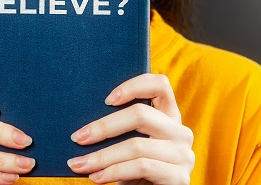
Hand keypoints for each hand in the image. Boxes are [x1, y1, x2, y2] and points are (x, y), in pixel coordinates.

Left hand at [66, 73, 194, 184]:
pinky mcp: (179, 177)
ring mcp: (183, 155)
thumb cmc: (135, 173)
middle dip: (103, 127)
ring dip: (102, 156)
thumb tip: (84, 124)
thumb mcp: (131, 145)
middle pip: (141, 115)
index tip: (106, 100)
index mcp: (170, 117)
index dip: (133, 86)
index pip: (160, 84)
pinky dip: (113, 172)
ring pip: (136, 145)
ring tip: (79, 164)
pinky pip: (141, 167)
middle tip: (78, 138)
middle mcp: (181, 132)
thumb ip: (121, 129)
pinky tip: (96, 177)